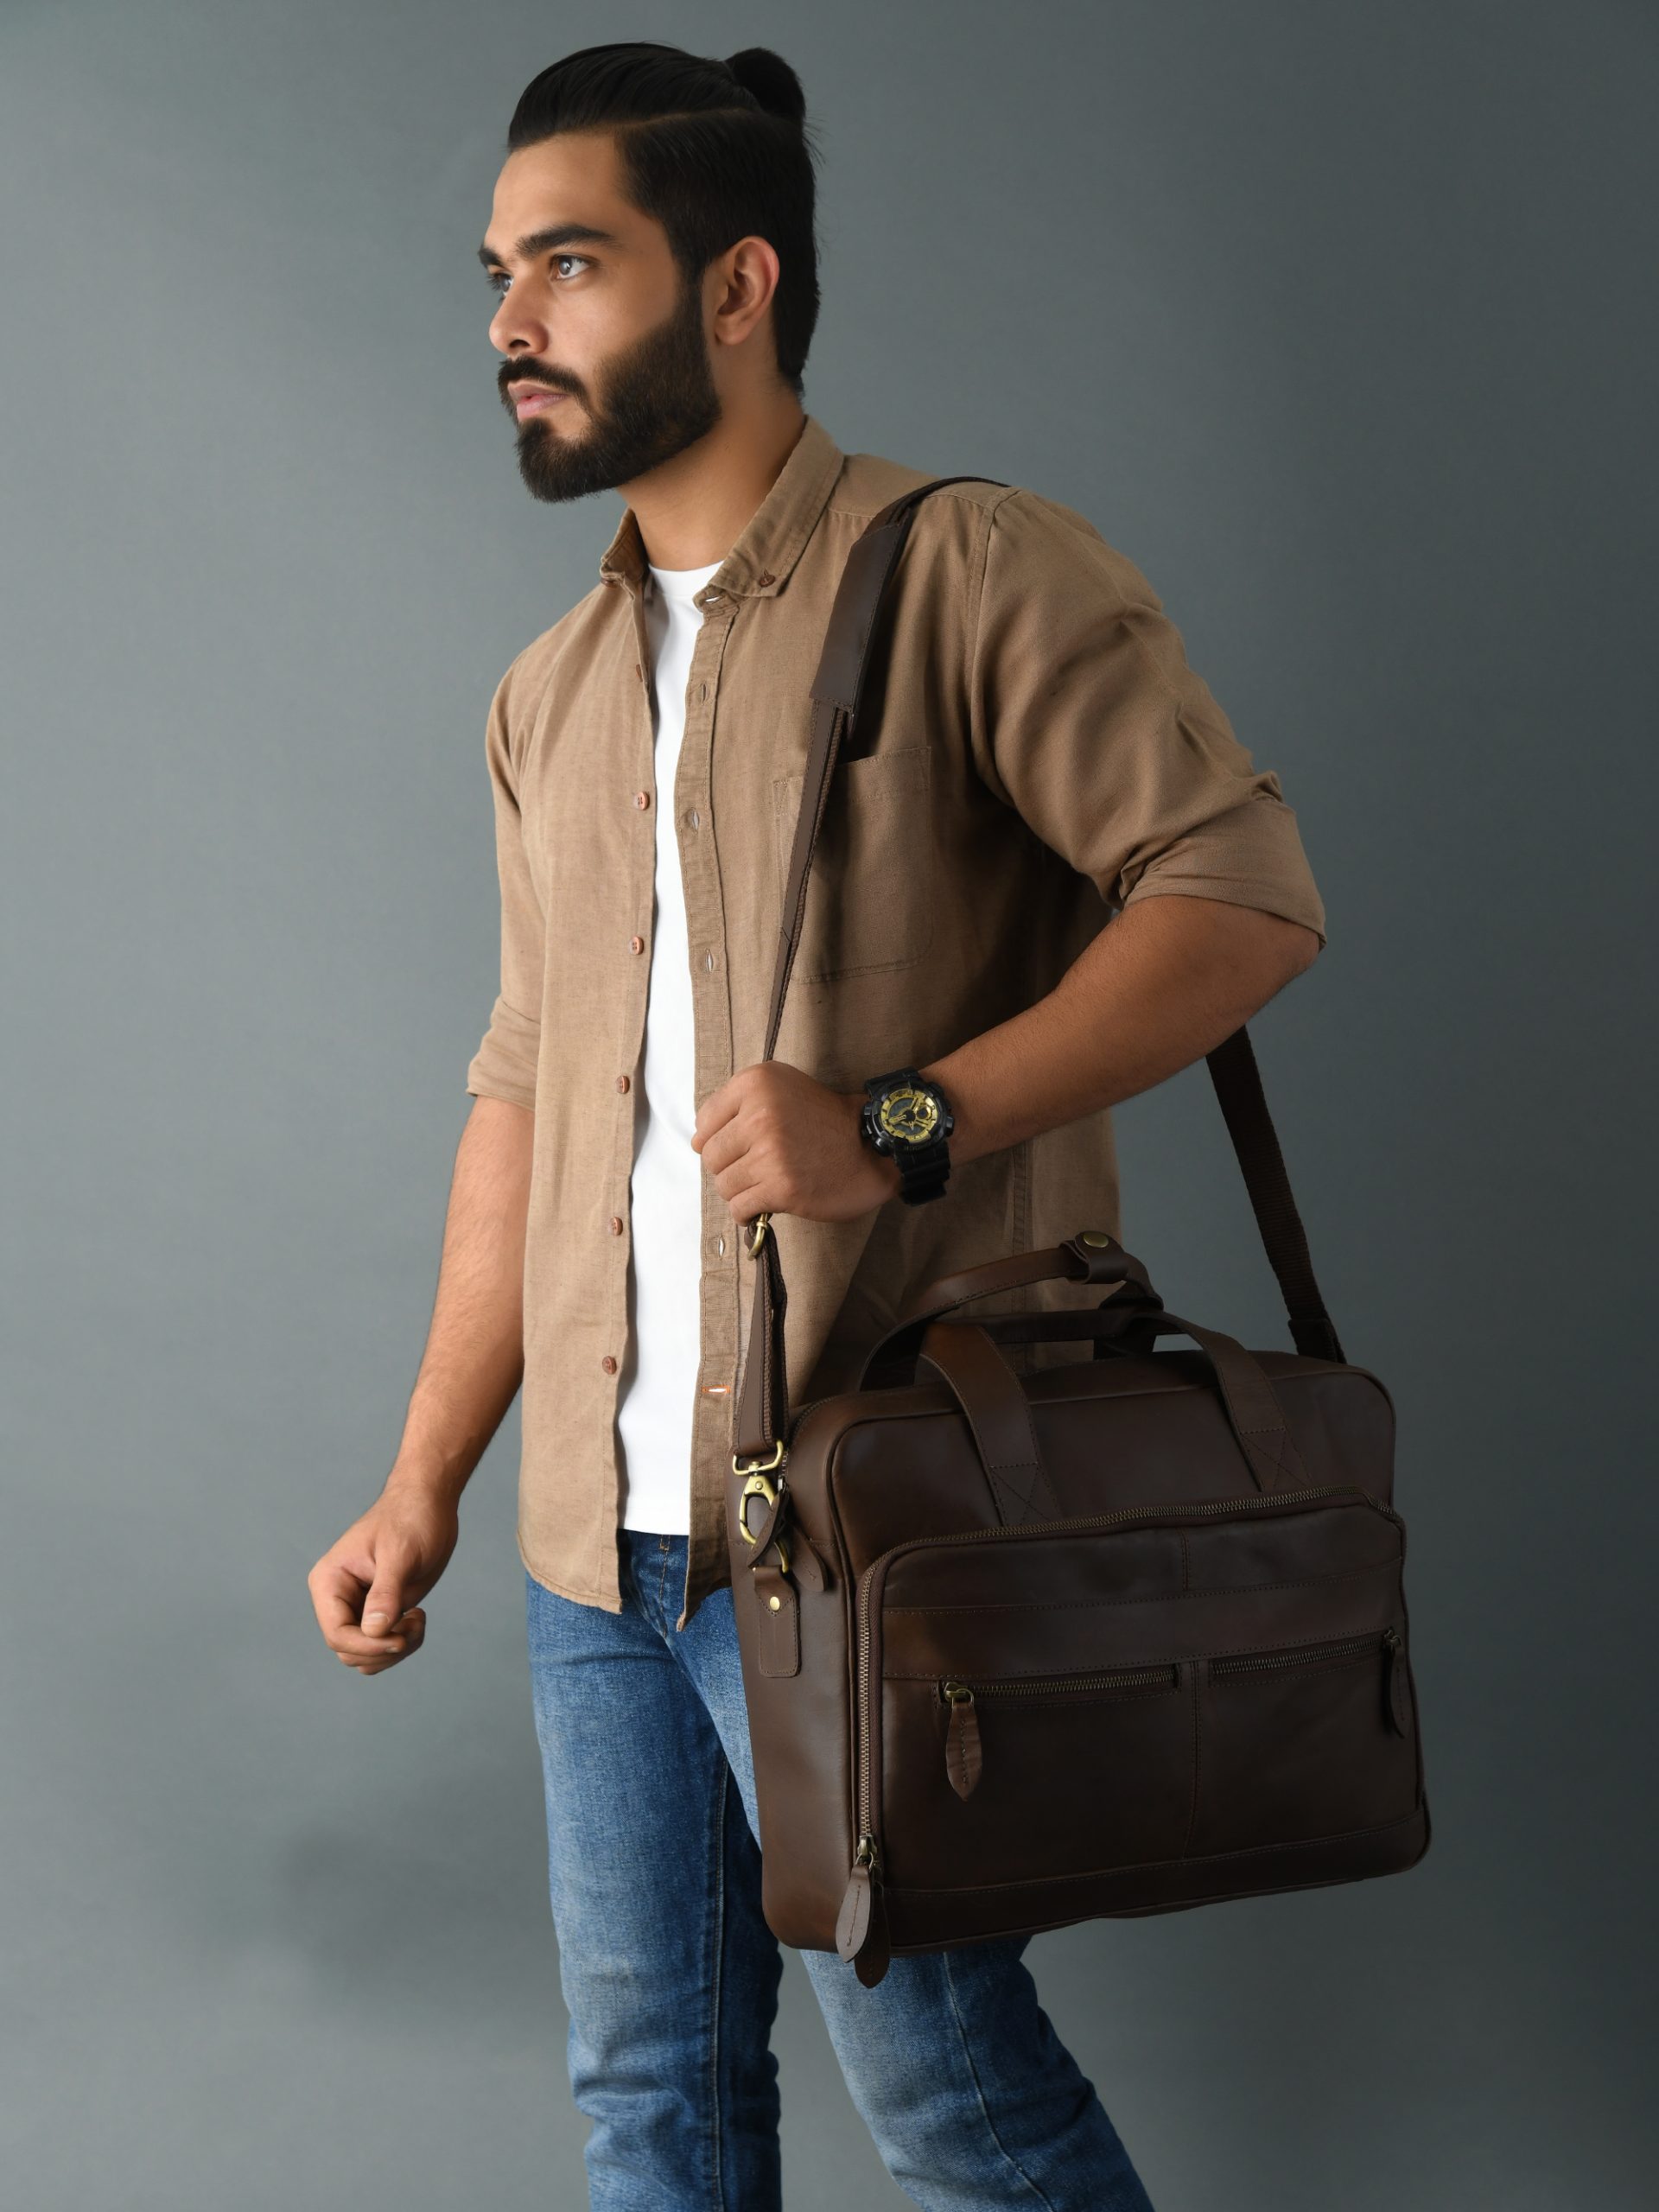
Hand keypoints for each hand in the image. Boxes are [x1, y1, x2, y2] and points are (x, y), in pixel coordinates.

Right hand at [307, 1478, 459, 1675]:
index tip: (401, 1639)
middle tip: (417, 1623)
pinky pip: (380, 1646)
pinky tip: (417, 1619)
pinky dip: (400, 1644)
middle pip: (348, 1651)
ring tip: (418, 1621)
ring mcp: (356, 1607)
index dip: (367, 1646)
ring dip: (394, 1650)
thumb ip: (385, 1592)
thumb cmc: (412, 1518)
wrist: (429, 1503)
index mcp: (329, 1581)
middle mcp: (337, 1598)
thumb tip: (373, 1630)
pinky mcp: (377, 1612)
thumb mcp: (400, 1554)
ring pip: (364, 1655)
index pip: (336, 1634)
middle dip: (384, 1649)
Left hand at [690, 1061, 898, 1225]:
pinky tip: (764, 1203)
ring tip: (765, 1182)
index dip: (719, 1139)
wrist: (870, 1148)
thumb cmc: (823, 1121)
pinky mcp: (781, 1187)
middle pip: (710, 1156)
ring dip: (741, 1189)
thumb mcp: (781, 1089)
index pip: (703, 1123)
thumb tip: (696, 1142)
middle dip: (729, 1166)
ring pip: (723, 1184)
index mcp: (756, 1084)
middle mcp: (760, 1114)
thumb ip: (737, 1105)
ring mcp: (770, 1153)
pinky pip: (739, 1208)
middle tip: (757, 1166)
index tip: (742, 1144)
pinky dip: (747, 1211)